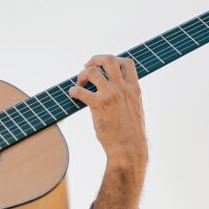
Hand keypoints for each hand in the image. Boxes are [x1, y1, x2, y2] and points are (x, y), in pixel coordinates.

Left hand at [68, 55, 147, 173]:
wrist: (129, 149)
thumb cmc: (130, 134)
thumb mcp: (135, 110)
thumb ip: (127, 97)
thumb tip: (116, 93)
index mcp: (134, 89)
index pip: (127, 62)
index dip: (113, 60)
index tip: (103, 67)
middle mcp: (124, 88)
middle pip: (109, 59)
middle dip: (95, 59)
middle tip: (86, 68)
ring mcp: (112, 95)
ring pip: (93, 71)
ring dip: (82, 75)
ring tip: (79, 84)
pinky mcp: (100, 105)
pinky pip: (81, 90)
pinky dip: (73, 91)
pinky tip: (73, 96)